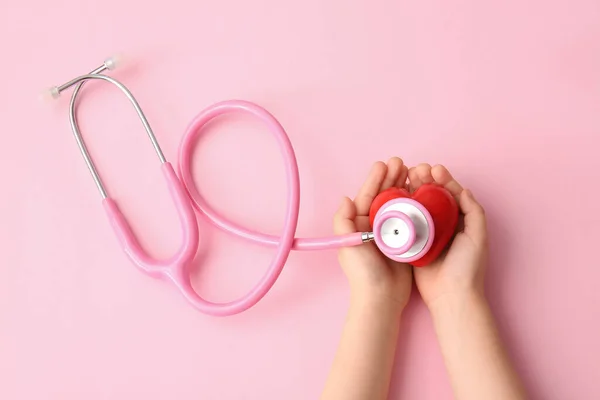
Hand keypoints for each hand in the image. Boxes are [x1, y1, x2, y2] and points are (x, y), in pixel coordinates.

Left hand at [333, 157, 412, 313]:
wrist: (382, 298)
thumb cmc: (364, 273)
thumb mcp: (348, 245)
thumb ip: (343, 221)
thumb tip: (345, 198)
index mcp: (358, 225)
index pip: (367, 196)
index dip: (375, 179)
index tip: (385, 164)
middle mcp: (373, 226)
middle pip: (383, 196)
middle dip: (391, 178)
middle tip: (402, 163)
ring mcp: (389, 232)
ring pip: (397, 203)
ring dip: (404, 187)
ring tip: (413, 172)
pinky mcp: (405, 240)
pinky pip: (410, 216)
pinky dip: (415, 203)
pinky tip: (422, 192)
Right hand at [408, 164, 487, 308]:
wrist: (450, 296)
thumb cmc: (467, 267)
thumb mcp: (478, 236)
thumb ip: (473, 211)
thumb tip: (463, 189)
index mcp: (459, 221)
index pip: (450, 194)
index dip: (443, 179)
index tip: (434, 169)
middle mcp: (442, 225)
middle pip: (432, 197)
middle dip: (424, 180)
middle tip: (416, 170)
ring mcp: (426, 234)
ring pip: (417, 206)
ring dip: (412, 190)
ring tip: (406, 178)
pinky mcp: (412, 244)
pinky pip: (405, 222)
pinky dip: (400, 209)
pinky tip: (394, 197)